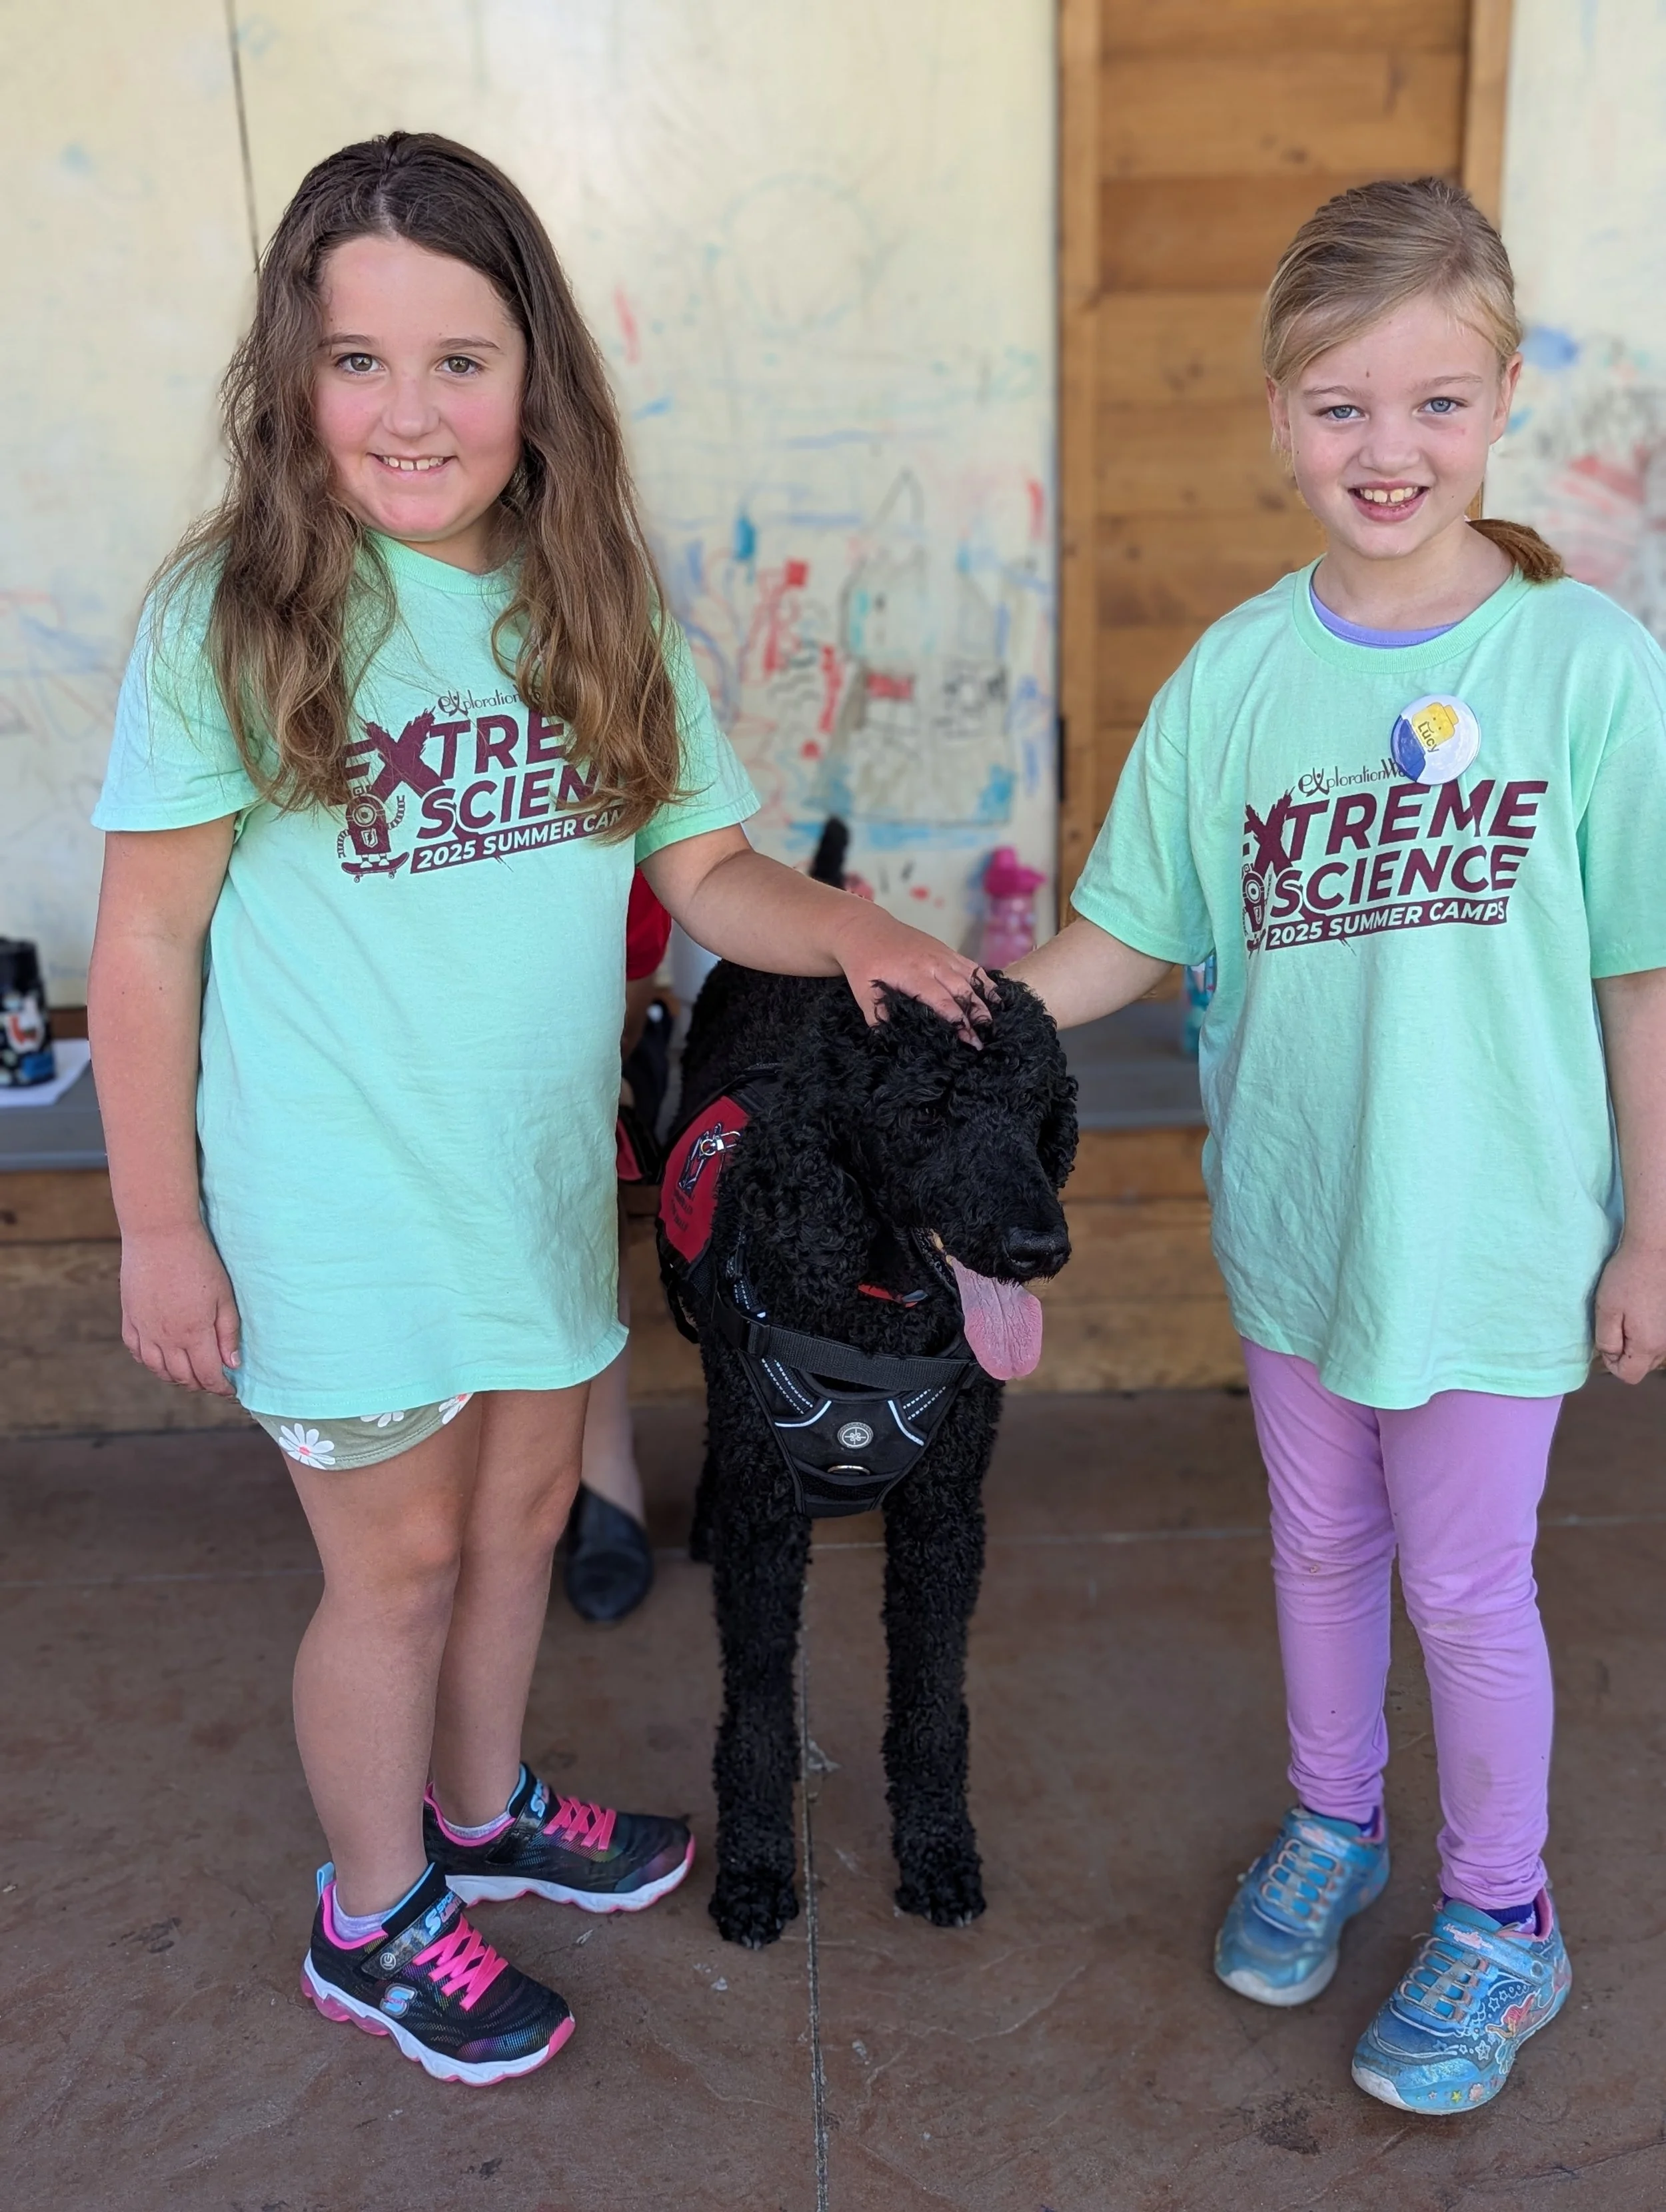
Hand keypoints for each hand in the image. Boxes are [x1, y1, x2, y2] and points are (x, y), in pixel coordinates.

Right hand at [120, 1224, 241, 1395]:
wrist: (159, 1235)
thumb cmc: (199, 1262)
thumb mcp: (224, 1297)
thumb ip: (228, 1333)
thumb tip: (233, 1364)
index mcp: (193, 1334)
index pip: (208, 1375)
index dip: (221, 1387)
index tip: (230, 1389)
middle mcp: (165, 1338)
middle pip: (183, 1377)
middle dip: (201, 1384)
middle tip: (213, 1380)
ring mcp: (144, 1329)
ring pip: (158, 1369)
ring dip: (176, 1377)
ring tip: (191, 1373)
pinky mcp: (129, 1318)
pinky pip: (137, 1352)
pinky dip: (150, 1362)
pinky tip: (161, 1359)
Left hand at [830, 899, 993, 1043]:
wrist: (866, 928)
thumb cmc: (863, 961)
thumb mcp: (862, 989)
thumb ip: (875, 1013)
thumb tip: (886, 1037)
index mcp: (912, 973)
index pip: (941, 1000)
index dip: (956, 1019)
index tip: (968, 1037)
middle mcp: (932, 962)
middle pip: (961, 990)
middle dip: (976, 1013)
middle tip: (986, 1035)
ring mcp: (942, 954)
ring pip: (971, 977)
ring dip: (985, 998)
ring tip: (997, 1018)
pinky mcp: (945, 950)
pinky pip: (970, 966)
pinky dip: (984, 980)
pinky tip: (995, 995)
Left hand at [1593, 1236, 1665, 1383]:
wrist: (1654, 1250)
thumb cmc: (1627, 1277)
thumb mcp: (1606, 1309)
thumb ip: (1606, 1339)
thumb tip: (1610, 1355)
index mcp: (1648, 1345)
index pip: (1629, 1375)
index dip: (1612, 1363)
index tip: (1606, 1341)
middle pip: (1643, 1365)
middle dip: (1626, 1353)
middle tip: (1616, 1325)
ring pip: (1653, 1352)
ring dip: (1638, 1342)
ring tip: (1629, 1316)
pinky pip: (1661, 1337)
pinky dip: (1650, 1331)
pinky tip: (1642, 1311)